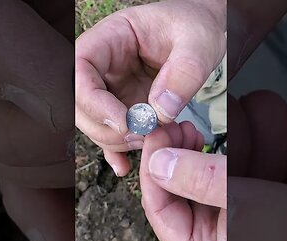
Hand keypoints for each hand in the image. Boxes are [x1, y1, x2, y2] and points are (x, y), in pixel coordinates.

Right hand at [75, 0, 226, 175]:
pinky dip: (116, 151)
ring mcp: (114, 88)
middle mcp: (106, 65)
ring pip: (95, 122)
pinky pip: (112, 131)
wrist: (207, 32)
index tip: (124, 121)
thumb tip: (161, 111)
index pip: (79, 67)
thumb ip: (184, 73)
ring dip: (115, 141)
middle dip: (105, 126)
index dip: (92, 99)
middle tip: (140, 136)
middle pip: (81, 101)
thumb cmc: (198, 27)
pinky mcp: (126, 107)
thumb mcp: (198, 42)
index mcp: (112, 37)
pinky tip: (125, 167)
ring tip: (150, 142)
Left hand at [140, 90, 286, 240]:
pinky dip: (285, 146)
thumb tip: (160, 163)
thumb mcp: (250, 218)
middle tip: (217, 131)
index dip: (158, 164)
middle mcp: (223, 219)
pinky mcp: (276, 176)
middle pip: (192, 166)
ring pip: (231, 146)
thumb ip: (202, 186)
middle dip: (214, 144)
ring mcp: (250, 193)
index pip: (160, 204)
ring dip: (260, 142)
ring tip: (280, 163)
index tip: (165, 131)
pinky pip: (267, 144)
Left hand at [140, 121, 225, 240]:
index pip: (159, 209)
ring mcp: (220, 219)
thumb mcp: (245, 204)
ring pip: (187, 183)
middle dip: (169, 155)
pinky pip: (208, 178)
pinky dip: (202, 157)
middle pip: (171, 193)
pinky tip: (201, 141)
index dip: (153, 168)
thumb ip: (203, 183)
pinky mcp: (235, 202)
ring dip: (184, 152)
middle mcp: (208, 238)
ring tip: (187, 130)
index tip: (156, 136)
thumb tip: (160, 162)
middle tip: (173, 128)